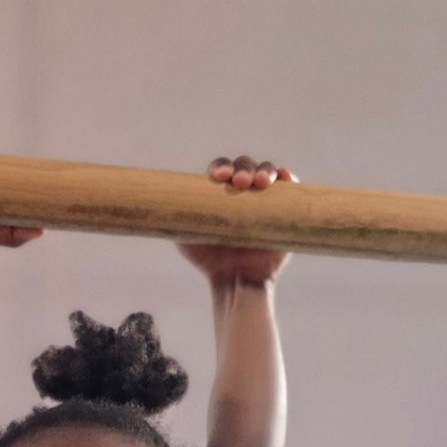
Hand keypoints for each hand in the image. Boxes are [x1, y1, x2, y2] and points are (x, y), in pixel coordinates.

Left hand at [179, 152, 297, 288]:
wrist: (236, 281)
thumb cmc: (210, 260)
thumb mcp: (185, 237)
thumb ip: (176, 218)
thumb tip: (156, 202)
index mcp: (222, 192)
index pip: (223, 169)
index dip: (221, 166)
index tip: (219, 176)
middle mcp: (244, 191)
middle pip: (245, 165)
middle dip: (243, 168)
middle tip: (240, 183)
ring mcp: (266, 198)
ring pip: (267, 172)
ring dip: (264, 170)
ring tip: (260, 183)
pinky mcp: (285, 209)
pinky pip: (290, 188)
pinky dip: (288, 177)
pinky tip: (283, 176)